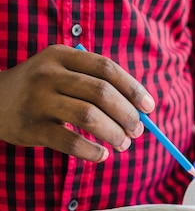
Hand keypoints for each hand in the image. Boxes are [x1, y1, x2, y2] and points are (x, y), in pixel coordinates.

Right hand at [0, 44, 154, 161]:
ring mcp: (37, 99)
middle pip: (101, 92)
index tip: (149, 107)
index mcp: (62, 55)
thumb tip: (140, 111)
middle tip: (138, 131)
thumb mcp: (63, 72)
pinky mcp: (29, 127)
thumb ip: (96, 84)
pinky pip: (68, 141)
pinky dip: (91, 151)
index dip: (132, 88)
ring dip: (114, 133)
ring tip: (124, 144)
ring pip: (89, 116)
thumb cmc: (43, 89)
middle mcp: (48, 74)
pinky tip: (102, 155)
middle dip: (127, 114)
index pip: (107, 68)